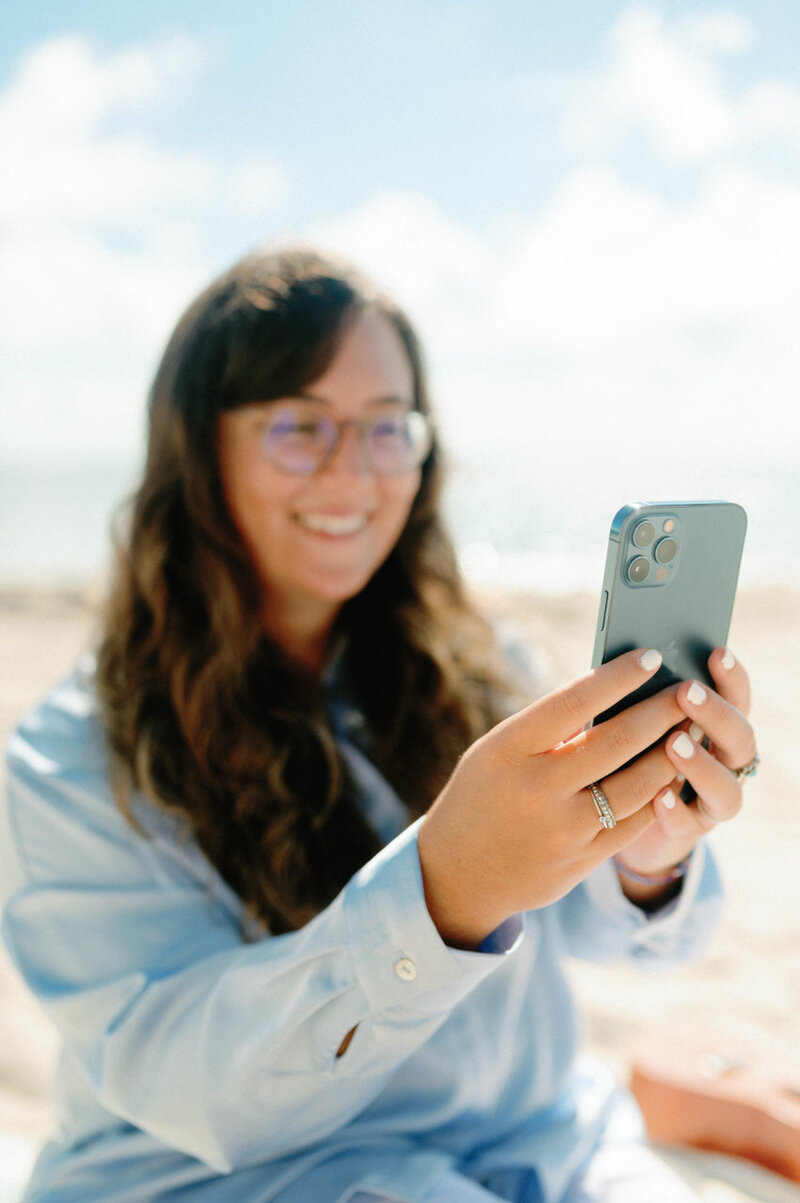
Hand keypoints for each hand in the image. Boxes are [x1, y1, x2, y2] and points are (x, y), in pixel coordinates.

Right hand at [417, 648, 682, 947]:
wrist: (457, 873)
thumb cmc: (483, 794)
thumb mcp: (497, 751)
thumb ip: (548, 728)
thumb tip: (612, 693)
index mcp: (509, 749)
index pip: (573, 702)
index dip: (618, 678)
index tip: (651, 656)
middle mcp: (537, 787)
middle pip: (616, 741)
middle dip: (661, 712)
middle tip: (690, 689)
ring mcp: (562, 828)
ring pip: (637, 785)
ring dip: (671, 753)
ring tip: (693, 729)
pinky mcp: (581, 860)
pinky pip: (635, 823)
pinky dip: (659, 795)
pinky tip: (674, 774)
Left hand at [614, 647, 755, 890]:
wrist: (616, 816)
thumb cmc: (626, 751)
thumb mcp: (632, 720)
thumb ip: (641, 699)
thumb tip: (628, 659)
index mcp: (714, 727)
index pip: (736, 697)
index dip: (732, 677)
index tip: (718, 652)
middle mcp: (723, 763)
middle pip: (740, 739)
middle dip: (716, 714)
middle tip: (687, 692)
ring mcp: (708, 801)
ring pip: (726, 788)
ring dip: (701, 763)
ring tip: (673, 743)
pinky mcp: (686, 833)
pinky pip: (689, 825)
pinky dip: (675, 810)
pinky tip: (658, 795)